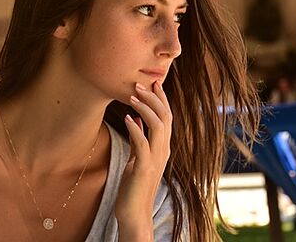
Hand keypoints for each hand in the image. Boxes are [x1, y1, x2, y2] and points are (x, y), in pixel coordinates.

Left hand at [115, 81, 172, 240]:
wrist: (134, 212)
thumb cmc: (134, 186)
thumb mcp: (137, 158)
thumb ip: (139, 139)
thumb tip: (137, 119)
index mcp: (163, 147)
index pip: (167, 118)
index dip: (161, 99)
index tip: (153, 83)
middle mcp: (163, 151)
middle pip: (166, 118)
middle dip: (154, 99)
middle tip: (140, 84)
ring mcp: (156, 159)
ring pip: (158, 127)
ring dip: (146, 109)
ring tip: (133, 96)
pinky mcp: (144, 168)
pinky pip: (142, 143)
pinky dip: (136, 128)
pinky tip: (128, 118)